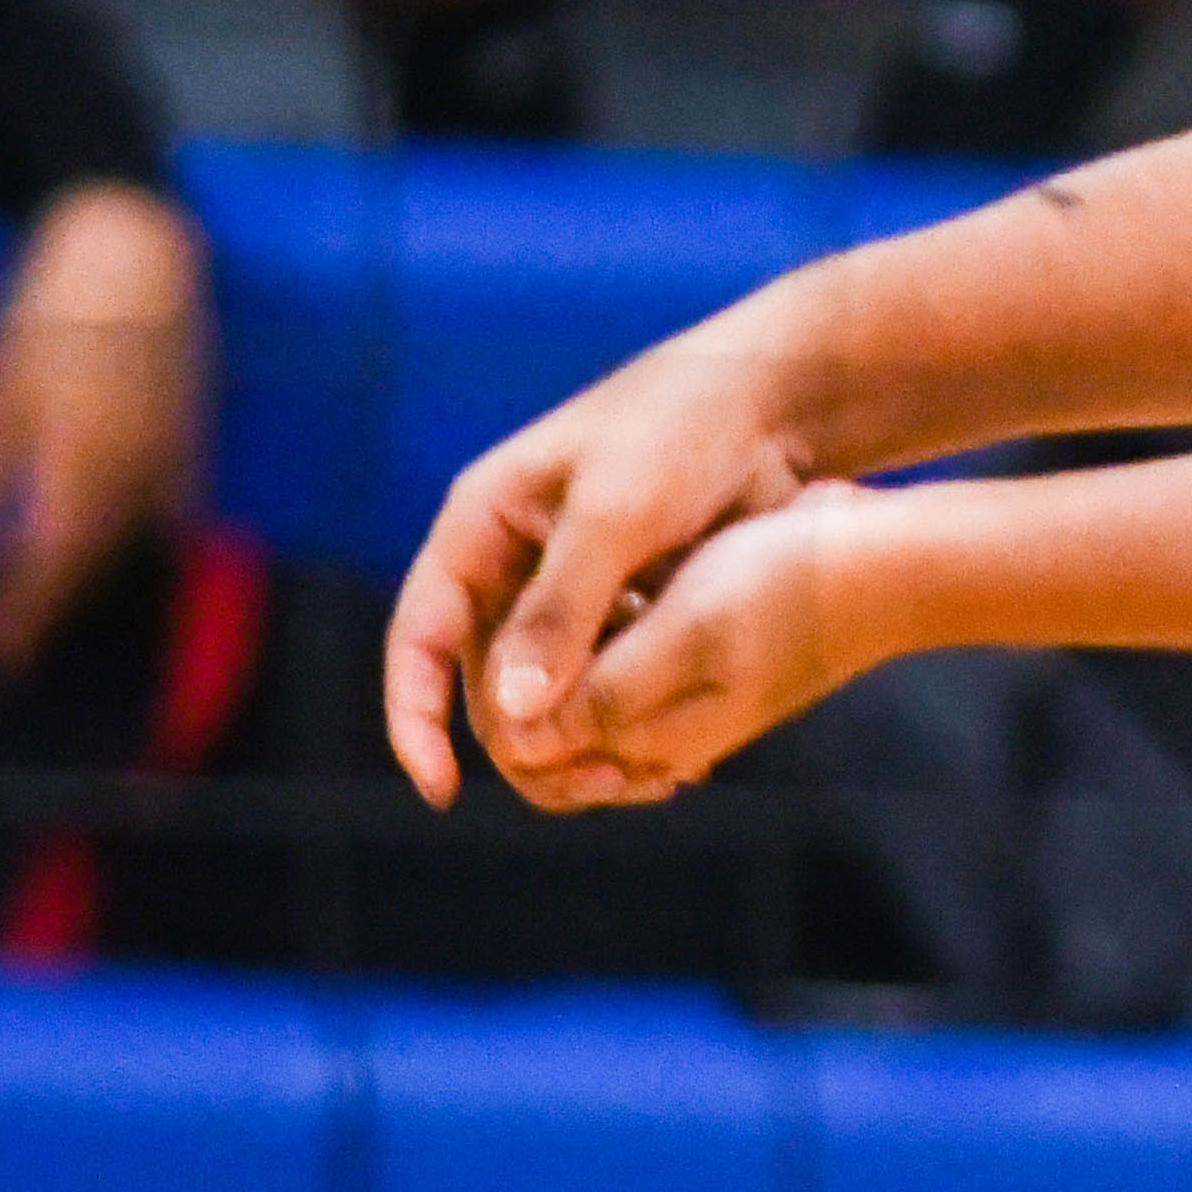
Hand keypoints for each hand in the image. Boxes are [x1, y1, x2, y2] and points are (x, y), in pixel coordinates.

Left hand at [0, 186, 209, 677]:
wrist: (135, 249)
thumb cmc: (50, 309)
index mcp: (80, 457)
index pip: (48, 562)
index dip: (20, 615)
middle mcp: (136, 470)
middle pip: (92, 561)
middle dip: (49, 608)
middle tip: (9, 649)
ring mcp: (173, 456)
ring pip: (129, 539)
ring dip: (90, 578)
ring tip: (49, 609)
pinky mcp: (192, 437)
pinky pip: (166, 510)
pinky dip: (135, 540)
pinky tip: (108, 554)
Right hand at [384, 309, 823, 806]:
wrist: (776, 401)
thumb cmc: (683, 430)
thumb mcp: (618, 514)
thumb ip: (564, 609)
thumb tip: (514, 717)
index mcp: (481, 527)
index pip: (420, 637)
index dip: (416, 716)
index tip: (441, 789)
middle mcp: (514, 562)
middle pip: (488, 680)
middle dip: (529, 739)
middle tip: (600, 779)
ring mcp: (572, 587)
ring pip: (551, 689)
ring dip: (585, 736)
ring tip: (643, 776)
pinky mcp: (629, 605)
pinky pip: (607, 679)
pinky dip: (630, 715)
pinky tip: (679, 751)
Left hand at [520, 480, 903, 805]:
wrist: (885, 568)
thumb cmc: (784, 587)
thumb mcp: (682, 631)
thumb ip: (599, 691)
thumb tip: (517, 738)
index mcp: (645, 744)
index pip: (524, 754)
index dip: (494, 693)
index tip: (510, 613)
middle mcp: (658, 747)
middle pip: (546, 741)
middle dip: (521, 679)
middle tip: (537, 595)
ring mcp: (684, 717)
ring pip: (581, 705)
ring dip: (563, 657)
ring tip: (582, 589)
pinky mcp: (704, 682)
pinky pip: (625, 679)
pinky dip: (605, 644)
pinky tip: (627, 593)